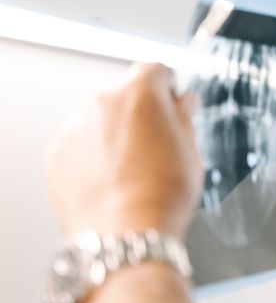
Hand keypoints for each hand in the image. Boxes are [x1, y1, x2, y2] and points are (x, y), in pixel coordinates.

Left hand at [45, 63, 202, 239]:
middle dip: (140, 114)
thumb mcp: (191, 149)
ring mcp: (76, 127)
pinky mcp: (56, 154)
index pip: (156, 70)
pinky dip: (91, 157)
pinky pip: (78, 145)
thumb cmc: (162, 194)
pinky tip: (110, 181)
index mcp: (142, 94)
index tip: (172, 103)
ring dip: (113, 135)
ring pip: (99, 121)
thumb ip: (183, 117)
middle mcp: (104, 102)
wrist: (127, 232)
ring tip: (130, 171)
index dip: (168, 87)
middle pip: (125, 96)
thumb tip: (182, 103)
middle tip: (156, 147)